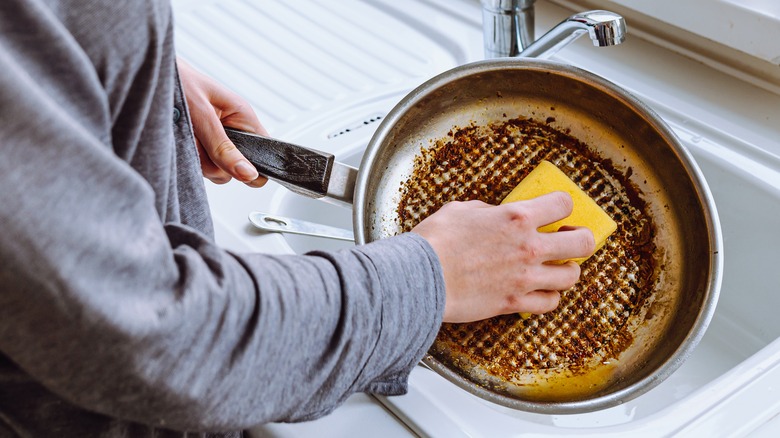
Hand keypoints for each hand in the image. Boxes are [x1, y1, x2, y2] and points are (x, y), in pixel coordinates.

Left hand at [177, 58, 267, 186]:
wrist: (149, 75)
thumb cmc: (178, 80)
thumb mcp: (202, 115)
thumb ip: (223, 148)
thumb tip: (249, 174)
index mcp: (243, 117)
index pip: (265, 151)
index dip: (255, 166)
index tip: (235, 167)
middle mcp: (233, 131)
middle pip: (237, 168)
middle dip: (215, 163)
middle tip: (198, 141)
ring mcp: (216, 141)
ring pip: (216, 170)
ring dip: (197, 159)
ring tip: (184, 135)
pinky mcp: (200, 147)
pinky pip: (200, 166)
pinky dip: (187, 158)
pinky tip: (179, 141)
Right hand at [412, 192, 594, 322]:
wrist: (420, 277)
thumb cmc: (435, 242)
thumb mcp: (461, 210)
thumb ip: (486, 211)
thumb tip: (493, 215)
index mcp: (516, 217)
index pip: (563, 204)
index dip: (563, 205)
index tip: (558, 210)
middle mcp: (528, 247)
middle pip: (582, 242)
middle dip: (580, 239)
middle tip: (570, 239)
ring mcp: (525, 278)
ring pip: (570, 277)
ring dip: (566, 271)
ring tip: (557, 268)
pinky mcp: (514, 302)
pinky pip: (549, 303)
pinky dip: (548, 298)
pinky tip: (539, 291)